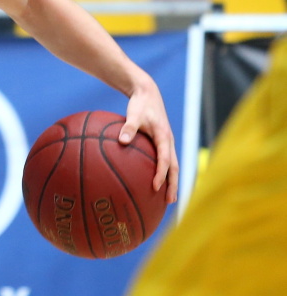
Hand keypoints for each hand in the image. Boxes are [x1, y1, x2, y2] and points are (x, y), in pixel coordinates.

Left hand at [117, 79, 177, 203]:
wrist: (147, 93)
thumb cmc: (140, 104)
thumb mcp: (133, 114)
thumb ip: (128, 128)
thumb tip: (122, 141)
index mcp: (164, 138)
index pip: (164, 161)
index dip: (160, 175)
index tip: (155, 187)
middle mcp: (169, 142)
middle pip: (174, 168)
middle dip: (173, 185)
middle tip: (170, 202)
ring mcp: (167, 143)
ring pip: (172, 165)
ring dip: (172, 181)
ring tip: (168, 198)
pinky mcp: (163, 142)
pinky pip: (166, 160)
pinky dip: (165, 172)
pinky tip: (156, 182)